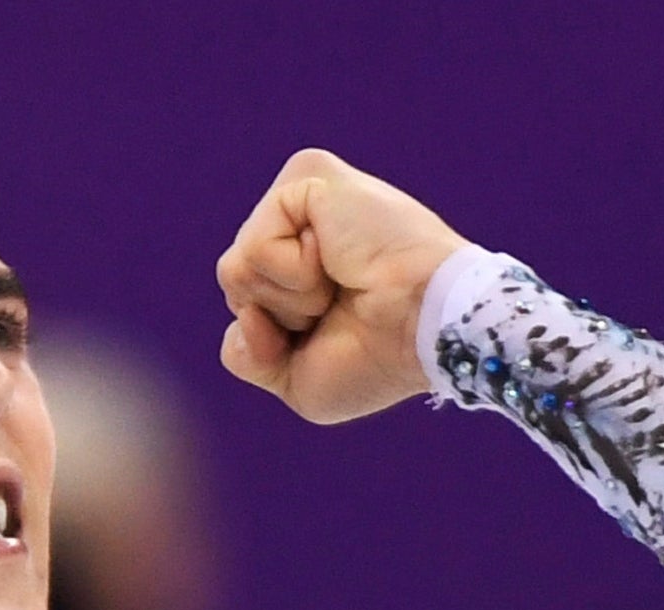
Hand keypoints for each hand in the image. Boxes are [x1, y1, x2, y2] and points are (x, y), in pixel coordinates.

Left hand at [216, 148, 470, 423]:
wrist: (429, 329)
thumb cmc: (380, 357)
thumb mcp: (297, 381)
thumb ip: (247, 356)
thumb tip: (243, 312)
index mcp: (302, 258)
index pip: (243, 301)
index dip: (275, 337)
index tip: (338, 329)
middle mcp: (299, 220)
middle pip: (234, 283)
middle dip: (280, 315)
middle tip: (342, 304)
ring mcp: (302, 192)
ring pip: (236, 267)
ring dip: (290, 297)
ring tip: (343, 282)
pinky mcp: (308, 174)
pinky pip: (254, 247)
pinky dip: (294, 275)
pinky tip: (340, 261)